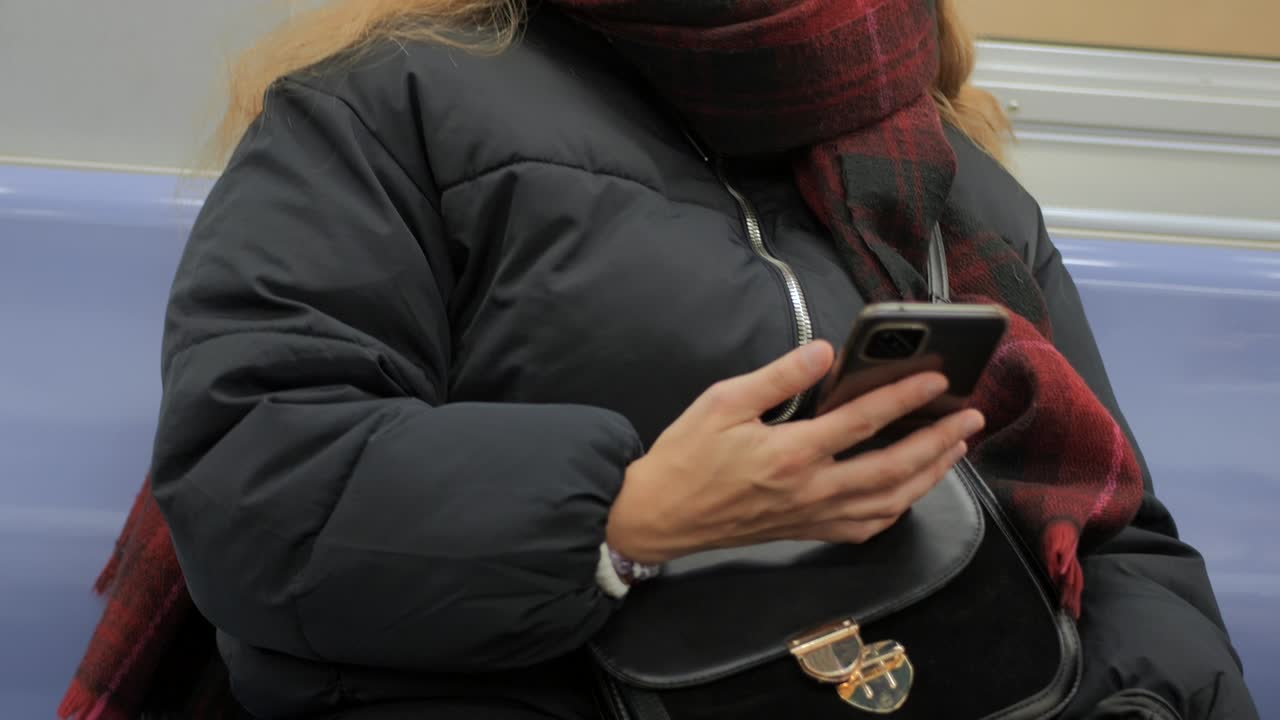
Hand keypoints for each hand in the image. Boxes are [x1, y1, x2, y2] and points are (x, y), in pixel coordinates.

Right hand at [606, 341, 983, 563]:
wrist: (659, 517)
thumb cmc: (686, 456)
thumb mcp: (722, 403)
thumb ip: (777, 377)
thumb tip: (825, 353)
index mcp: (790, 454)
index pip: (862, 422)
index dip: (904, 398)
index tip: (936, 379)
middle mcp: (810, 490)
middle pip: (892, 468)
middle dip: (938, 442)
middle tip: (970, 418)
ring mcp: (812, 516)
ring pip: (888, 503)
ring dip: (929, 476)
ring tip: (955, 450)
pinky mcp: (807, 532)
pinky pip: (866, 527)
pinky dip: (897, 509)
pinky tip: (910, 491)